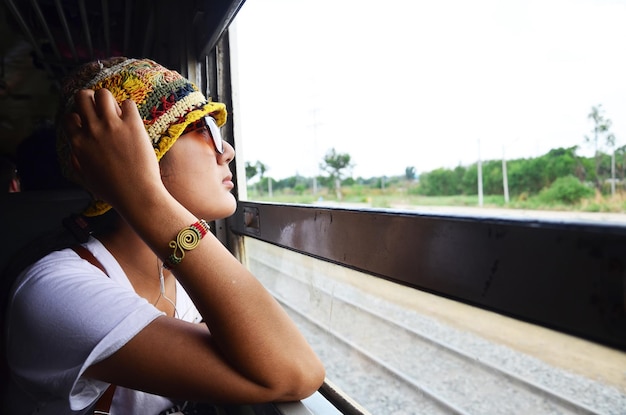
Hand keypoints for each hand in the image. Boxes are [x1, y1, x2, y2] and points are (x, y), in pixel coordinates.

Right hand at [64, 88, 164, 210]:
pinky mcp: (132, 125)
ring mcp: (112, 126)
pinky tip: (133, 121)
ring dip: (110, 99)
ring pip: (104, 93)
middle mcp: (92, 130)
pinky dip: (130, 109)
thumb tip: (74, 153)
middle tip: (103, 110)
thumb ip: (77, 163)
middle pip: (82, 96)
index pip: (70, 117)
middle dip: (91, 99)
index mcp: (78, 144)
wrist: (137, 196)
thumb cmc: (114, 192)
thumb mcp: (86, 180)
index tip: (91, 125)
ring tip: (118, 112)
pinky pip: (128, 103)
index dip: (80, 118)